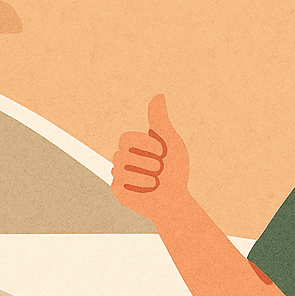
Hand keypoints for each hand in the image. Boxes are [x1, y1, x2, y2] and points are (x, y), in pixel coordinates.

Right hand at [111, 94, 190, 218]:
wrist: (176, 200)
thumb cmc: (176, 171)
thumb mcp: (170, 142)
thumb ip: (160, 120)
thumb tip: (158, 94)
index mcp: (134, 145)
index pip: (125, 138)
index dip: (144, 145)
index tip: (161, 152)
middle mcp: (123, 158)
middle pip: (121, 153)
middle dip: (146, 162)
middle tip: (159, 169)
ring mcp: (118, 174)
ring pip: (119, 168)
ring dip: (145, 175)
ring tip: (155, 182)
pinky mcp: (118, 190)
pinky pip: (119, 183)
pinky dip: (139, 187)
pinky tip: (147, 191)